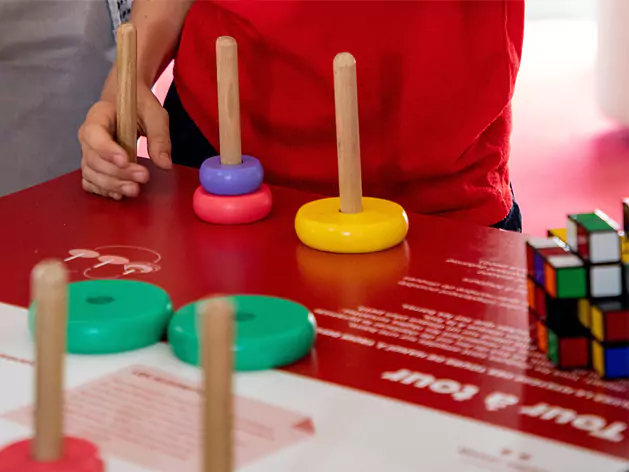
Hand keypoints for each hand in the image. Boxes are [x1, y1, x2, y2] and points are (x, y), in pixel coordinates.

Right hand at [78, 85, 171, 199]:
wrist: (127, 102)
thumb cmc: (139, 105)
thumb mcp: (154, 113)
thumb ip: (159, 136)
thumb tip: (164, 164)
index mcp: (99, 115)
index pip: (94, 133)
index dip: (107, 149)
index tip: (125, 160)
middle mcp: (88, 135)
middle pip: (94, 158)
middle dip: (118, 172)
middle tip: (143, 177)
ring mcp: (89, 151)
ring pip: (91, 172)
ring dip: (112, 184)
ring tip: (134, 189)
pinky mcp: (94, 164)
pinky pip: (90, 180)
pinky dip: (102, 189)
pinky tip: (118, 194)